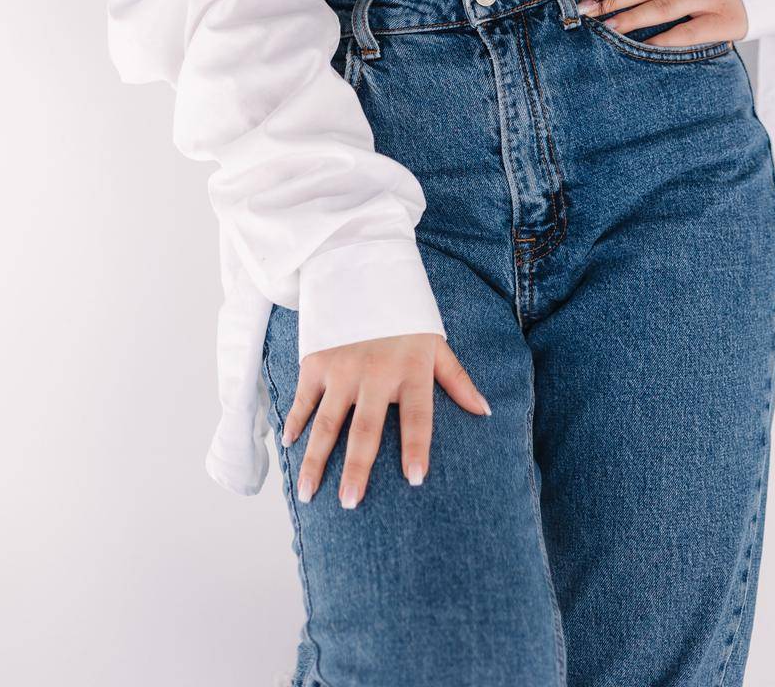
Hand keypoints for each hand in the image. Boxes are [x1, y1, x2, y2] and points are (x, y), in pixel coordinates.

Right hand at [281, 332, 490, 508]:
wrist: (364, 271)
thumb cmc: (405, 318)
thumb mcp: (436, 343)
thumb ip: (457, 380)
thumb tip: (486, 412)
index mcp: (410, 370)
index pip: (417, 416)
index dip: (417, 447)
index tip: (415, 479)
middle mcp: (375, 372)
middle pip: (365, 429)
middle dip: (356, 469)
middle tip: (350, 503)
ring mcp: (342, 367)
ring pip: (327, 423)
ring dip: (315, 460)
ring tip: (307, 493)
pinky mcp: (316, 360)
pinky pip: (303, 398)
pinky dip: (294, 423)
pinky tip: (288, 447)